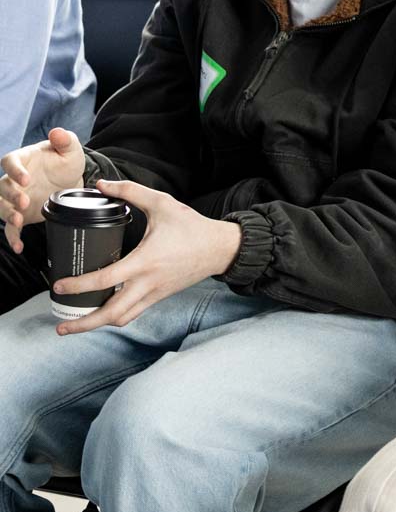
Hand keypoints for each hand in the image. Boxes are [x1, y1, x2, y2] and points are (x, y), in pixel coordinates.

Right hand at [1, 129, 85, 253]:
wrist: (70, 181)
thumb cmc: (65, 162)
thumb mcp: (71, 150)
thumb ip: (66, 140)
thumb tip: (58, 131)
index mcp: (23, 160)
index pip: (10, 162)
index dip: (15, 170)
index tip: (26, 179)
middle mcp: (14, 180)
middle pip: (1, 186)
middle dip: (10, 195)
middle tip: (24, 201)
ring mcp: (15, 198)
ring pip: (0, 206)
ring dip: (7, 214)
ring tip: (18, 221)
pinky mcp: (20, 214)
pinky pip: (11, 228)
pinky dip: (12, 237)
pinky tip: (19, 247)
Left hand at [51, 179, 241, 335]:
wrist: (220, 248)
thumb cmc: (192, 226)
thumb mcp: (162, 203)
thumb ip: (131, 191)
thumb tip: (102, 184)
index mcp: (144, 261)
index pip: (104, 280)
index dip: (77, 285)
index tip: (58, 285)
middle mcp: (147, 283)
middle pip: (110, 314)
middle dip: (82, 324)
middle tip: (60, 327)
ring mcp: (154, 293)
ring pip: (122, 319)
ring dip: (97, 325)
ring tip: (76, 324)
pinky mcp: (160, 296)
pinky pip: (134, 313)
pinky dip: (115, 317)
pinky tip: (103, 311)